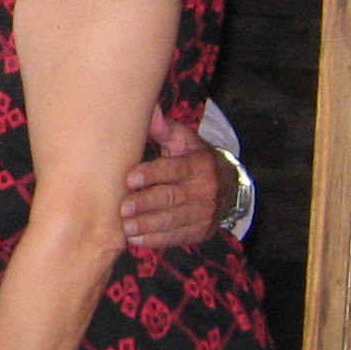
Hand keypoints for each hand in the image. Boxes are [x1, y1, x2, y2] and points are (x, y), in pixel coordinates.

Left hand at [119, 109, 224, 248]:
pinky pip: (178, 237)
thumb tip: (150, 110)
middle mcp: (206, 189)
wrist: (227, 186)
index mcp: (200, 164)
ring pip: (174, 220)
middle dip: (146, 203)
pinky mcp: (202, 231)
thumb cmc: (193, 158)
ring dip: (148, 226)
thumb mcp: (184, 140)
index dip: (152, 174)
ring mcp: (206, 213)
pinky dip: (157, 240)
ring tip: (125, 227)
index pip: (175, 169)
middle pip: (173, 197)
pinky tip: (136, 240)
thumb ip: (164, 128)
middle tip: (123, 207)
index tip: (129, 179)